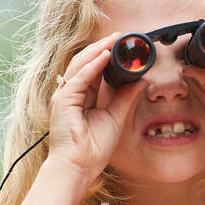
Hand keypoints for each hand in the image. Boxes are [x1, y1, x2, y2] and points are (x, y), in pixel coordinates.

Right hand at [46, 32, 141, 188]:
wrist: (79, 166)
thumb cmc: (93, 149)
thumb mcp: (115, 118)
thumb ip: (126, 98)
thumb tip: (141, 81)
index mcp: (82, 97)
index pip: (94, 70)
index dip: (107, 56)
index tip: (122, 46)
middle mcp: (72, 93)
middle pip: (86, 63)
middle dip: (102, 48)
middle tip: (120, 37)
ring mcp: (65, 95)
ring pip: (81, 65)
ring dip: (98, 50)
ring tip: (114, 40)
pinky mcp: (63, 100)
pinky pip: (80, 77)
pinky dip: (92, 65)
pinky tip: (105, 55)